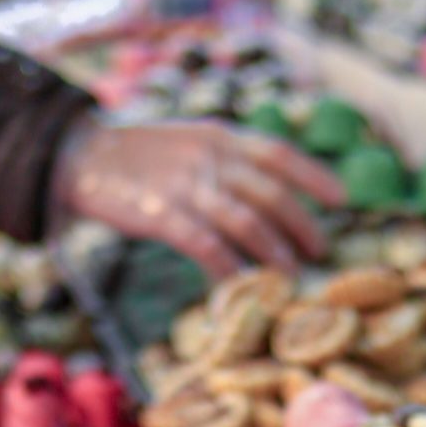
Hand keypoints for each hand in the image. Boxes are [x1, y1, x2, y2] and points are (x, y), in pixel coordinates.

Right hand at [51, 118, 342, 276]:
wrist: (84, 157)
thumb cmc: (139, 156)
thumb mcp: (189, 141)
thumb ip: (226, 159)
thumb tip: (267, 189)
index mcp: (219, 137)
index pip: (279, 153)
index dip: (314, 176)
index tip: (342, 198)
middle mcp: (210, 159)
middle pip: (271, 195)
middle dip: (302, 226)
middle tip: (320, 252)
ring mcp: (188, 187)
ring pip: (248, 224)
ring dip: (275, 254)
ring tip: (292, 276)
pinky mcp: (164, 216)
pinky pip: (208, 248)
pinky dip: (229, 271)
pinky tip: (242, 289)